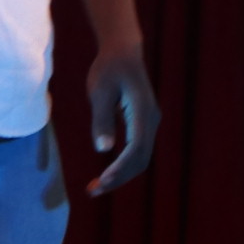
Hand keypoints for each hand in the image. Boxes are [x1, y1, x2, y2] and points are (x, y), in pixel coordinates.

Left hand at [84, 41, 160, 194]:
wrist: (123, 52)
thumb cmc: (108, 69)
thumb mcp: (99, 92)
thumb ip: (102, 120)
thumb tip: (103, 149)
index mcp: (142, 111)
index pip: (136, 148)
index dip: (120, 168)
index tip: (101, 181)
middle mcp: (151, 119)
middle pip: (141, 159)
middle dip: (120, 178)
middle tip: (93, 191)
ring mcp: (149, 122)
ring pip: (141, 158)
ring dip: (121, 175)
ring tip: (96, 186)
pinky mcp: (143, 124)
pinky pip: (138, 151)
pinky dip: (123, 165)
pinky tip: (107, 172)